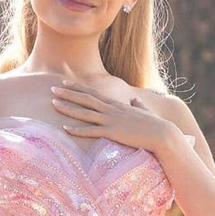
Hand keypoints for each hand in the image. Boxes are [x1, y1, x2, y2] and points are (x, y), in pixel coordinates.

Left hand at [51, 80, 177, 154]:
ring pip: (85, 113)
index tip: (65, 82)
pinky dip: (77, 130)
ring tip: (53, 103)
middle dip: (68, 93)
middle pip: (86, 99)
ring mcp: (111, 120)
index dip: (78, 88)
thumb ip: (138, 105)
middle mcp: (112, 110)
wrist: (162, 133)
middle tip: (52, 88)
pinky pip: (91, 131)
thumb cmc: (155, 124)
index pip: (94, 93)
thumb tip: (135, 100)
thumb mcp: (145, 111)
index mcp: (117, 105)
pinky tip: (65, 128)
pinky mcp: (113, 132)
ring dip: (68, 108)